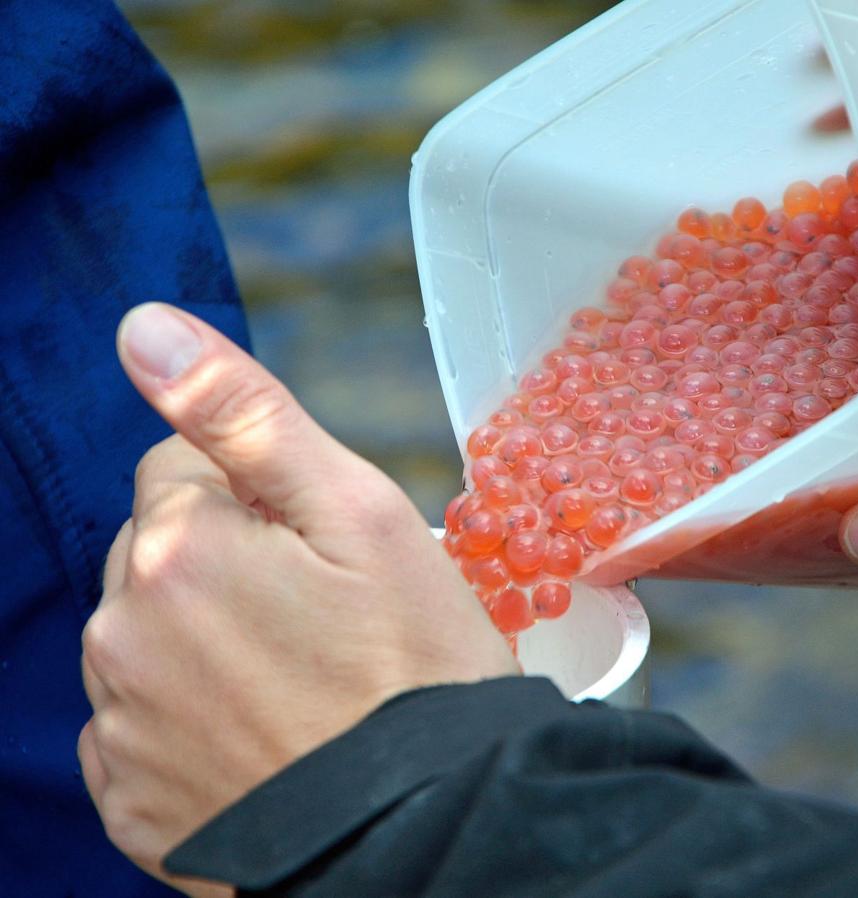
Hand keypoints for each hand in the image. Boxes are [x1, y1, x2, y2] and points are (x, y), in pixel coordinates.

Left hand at [79, 303, 518, 893]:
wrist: (431, 827)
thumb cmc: (416, 670)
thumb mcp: (360, 515)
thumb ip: (245, 412)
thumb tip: (144, 328)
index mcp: (179, 551)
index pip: (183, 467)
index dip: (263, 498)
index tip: (323, 551)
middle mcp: (124, 636)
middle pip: (160, 552)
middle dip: (226, 562)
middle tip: (322, 617)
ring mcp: (123, 728)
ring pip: (150, 635)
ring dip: (207, 639)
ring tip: (302, 681)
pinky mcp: (132, 801)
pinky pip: (142, 724)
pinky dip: (190, 719)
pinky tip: (264, 735)